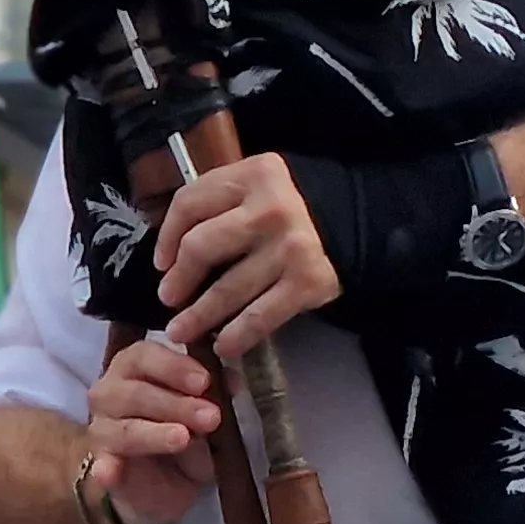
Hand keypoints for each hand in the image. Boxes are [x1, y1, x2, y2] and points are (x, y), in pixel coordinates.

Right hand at [84, 341, 219, 523]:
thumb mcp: (206, 411)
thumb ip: (215, 394)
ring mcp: (101, 428)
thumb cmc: (186, 430)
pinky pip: (102, 465)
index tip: (205, 381)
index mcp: (135, 367)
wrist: (168, 479)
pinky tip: (111, 474)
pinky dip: (107, 468)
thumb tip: (232, 380)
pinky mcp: (102, 464)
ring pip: (126, 428)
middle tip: (211, 417)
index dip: (174, 367)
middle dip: (176, 404)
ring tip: (183, 438)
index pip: (144, 356)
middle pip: (135, 392)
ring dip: (156, 433)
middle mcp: (110, 392)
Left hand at [155, 154, 340, 356]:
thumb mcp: (262, 184)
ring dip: (197, 316)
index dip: (166, 237)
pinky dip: (237, 336)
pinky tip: (223, 347)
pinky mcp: (308, 283)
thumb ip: (224, 201)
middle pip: (201, 248)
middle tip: (169, 299)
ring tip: (181, 331)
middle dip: (179, 279)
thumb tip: (173, 246)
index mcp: (253, 176)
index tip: (160, 262)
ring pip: (226, 289)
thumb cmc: (298, 205)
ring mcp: (290, 249)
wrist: (363, 221)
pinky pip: (260, 316)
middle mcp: (270, 210)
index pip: (191, 203)